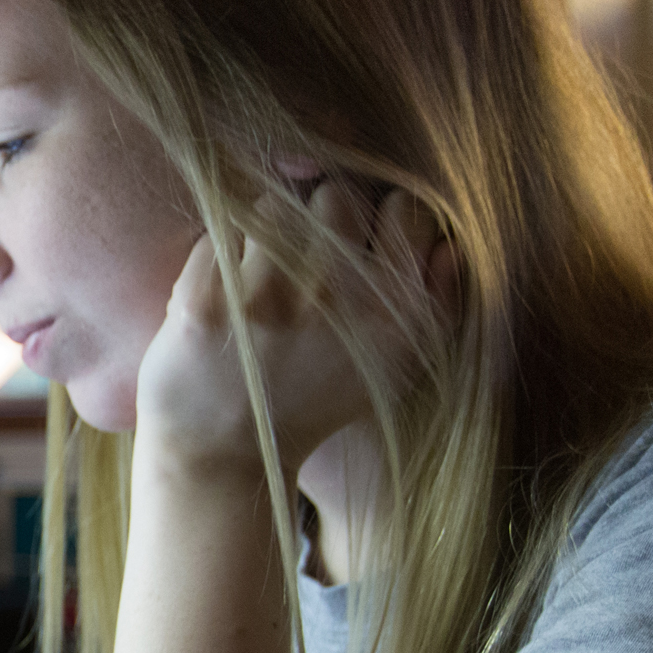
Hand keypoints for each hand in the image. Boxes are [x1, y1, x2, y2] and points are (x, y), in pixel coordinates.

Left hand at [133, 178, 455, 474]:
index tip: (360, 240)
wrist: (227, 455)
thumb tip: (448, 245)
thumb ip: (438, 303)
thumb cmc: (314, 401)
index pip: (406, 212)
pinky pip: (216, 234)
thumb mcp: (396, 366)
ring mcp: (264, 301)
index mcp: (391, 316)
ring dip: (263, 231)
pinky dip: (216, 255)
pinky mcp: (204, 303)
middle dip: (319, 215)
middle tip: (302, 254)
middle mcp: (333, 303)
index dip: (383, 216)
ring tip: (260, 275)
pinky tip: (222, 292)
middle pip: (336, 197)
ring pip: (272, 207)